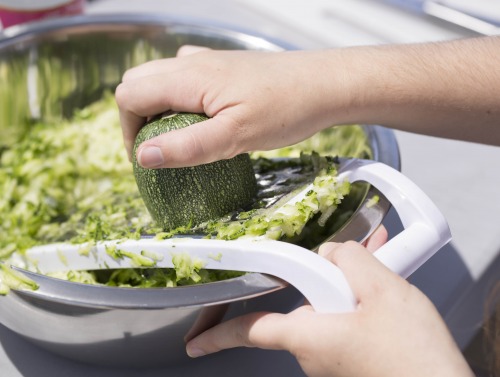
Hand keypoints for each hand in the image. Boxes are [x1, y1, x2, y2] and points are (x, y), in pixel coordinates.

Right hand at [116, 37, 499, 168]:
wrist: (325, 84)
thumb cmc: (287, 108)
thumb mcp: (236, 136)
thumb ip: (188, 146)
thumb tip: (144, 156)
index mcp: (187, 78)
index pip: (130, 97)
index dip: (128, 130)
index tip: (146, 160)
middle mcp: (191, 62)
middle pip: (138, 83)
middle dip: (136, 118)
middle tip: (158, 150)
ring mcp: (207, 60)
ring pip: (159, 78)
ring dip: (156, 107)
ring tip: (177, 137)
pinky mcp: (223, 66)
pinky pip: (184, 75)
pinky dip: (177, 97)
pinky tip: (199, 115)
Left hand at [185, 237, 472, 376]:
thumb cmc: (412, 357)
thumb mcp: (382, 290)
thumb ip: (348, 260)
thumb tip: (333, 251)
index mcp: (308, 335)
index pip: (249, 329)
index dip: (216, 334)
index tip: (194, 343)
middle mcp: (314, 351)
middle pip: (301, 302)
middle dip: (320, 277)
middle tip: (343, 258)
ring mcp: (334, 357)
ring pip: (329, 307)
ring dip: (348, 284)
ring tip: (378, 259)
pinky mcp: (353, 357)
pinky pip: (348, 319)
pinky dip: (362, 299)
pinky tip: (385, 282)